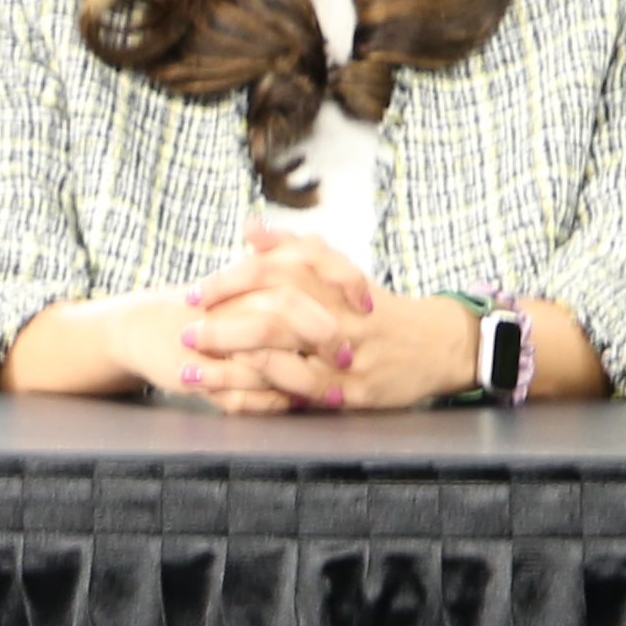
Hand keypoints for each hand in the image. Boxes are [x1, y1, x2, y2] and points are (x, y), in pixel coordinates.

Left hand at [169, 223, 474, 412]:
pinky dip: (265, 394)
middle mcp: (341, 317)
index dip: (230, 282)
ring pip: (284, 358)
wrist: (441, 344)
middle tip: (185, 334)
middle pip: (273, 314)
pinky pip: (303, 394)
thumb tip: (248, 227)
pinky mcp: (356, 393)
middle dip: (223, 326)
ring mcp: (349, 357)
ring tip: (190, 373)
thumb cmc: (378, 308)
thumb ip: (293, 250)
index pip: (274, 272)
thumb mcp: (342, 272)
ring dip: (231, 368)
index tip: (194, 294)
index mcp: (334, 283)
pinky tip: (233, 398)